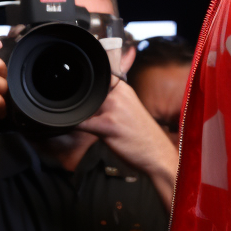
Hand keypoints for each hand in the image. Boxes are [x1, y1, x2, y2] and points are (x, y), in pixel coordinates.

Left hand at [77, 79, 177, 208]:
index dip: (84, 85)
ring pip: (82, 106)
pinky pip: (81, 123)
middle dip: (77, 102)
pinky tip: (72, 129)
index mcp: (122, 88)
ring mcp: (114, 108)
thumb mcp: (128, 108)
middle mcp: (118, 94)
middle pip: (86, 91)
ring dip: (75, 114)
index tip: (74, 89)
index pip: (97, 76)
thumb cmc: (141, 135)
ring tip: (75, 121)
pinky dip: (73, 126)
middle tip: (73, 110)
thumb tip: (86, 98)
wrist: (158, 154)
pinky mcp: (109, 125)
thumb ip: (110, 99)